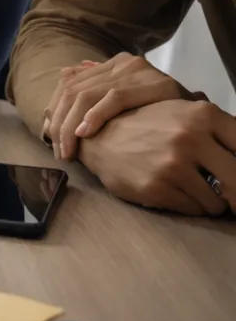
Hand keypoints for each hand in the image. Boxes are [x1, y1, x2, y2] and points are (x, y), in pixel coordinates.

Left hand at [44, 53, 186, 159]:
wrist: (197, 111)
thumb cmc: (157, 110)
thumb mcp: (123, 99)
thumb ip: (96, 88)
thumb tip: (64, 74)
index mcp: (112, 64)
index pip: (68, 85)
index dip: (55, 111)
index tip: (49, 137)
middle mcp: (122, 62)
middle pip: (72, 91)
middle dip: (59, 123)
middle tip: (59, 151)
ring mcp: (136, 70)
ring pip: (85, 95)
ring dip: (71, 126)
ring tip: (69, 149)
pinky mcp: (151, 83)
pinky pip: (113, 98)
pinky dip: (94, 117)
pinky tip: (84, 134)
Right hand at [79, 100, 234, 215]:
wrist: (97, 138)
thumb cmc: (145, 125)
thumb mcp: (182, 112)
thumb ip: (216, 125)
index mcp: (203, 115)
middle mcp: (190, 136)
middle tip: (231, 197)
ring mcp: (173, 163)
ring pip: (216, 200)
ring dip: (213, 202)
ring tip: (202, 195)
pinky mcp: (157, 186)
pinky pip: (193, 208)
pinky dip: (193, 207)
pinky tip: (182, 195)